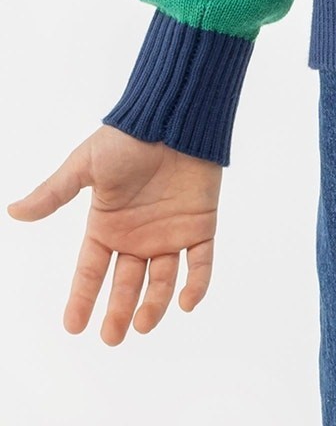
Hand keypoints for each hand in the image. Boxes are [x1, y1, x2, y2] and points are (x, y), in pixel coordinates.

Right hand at [7, 125, 222, 343]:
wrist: (175, 115)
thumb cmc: (129, 137)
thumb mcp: (86, 165)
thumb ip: (55, 192)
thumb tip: (13, 211)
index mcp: (108, 225)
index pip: (91, 270)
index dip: (82, 298)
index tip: (72, 326)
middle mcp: (138, 235)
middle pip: (126, 283)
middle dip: (118, 312)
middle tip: (112, 337)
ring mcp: (170, 232)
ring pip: (162, 280)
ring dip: (155, 305)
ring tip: (142, 323)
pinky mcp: (201, 225)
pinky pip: (200, 263)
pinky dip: (197, 285)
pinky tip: (187, 302)